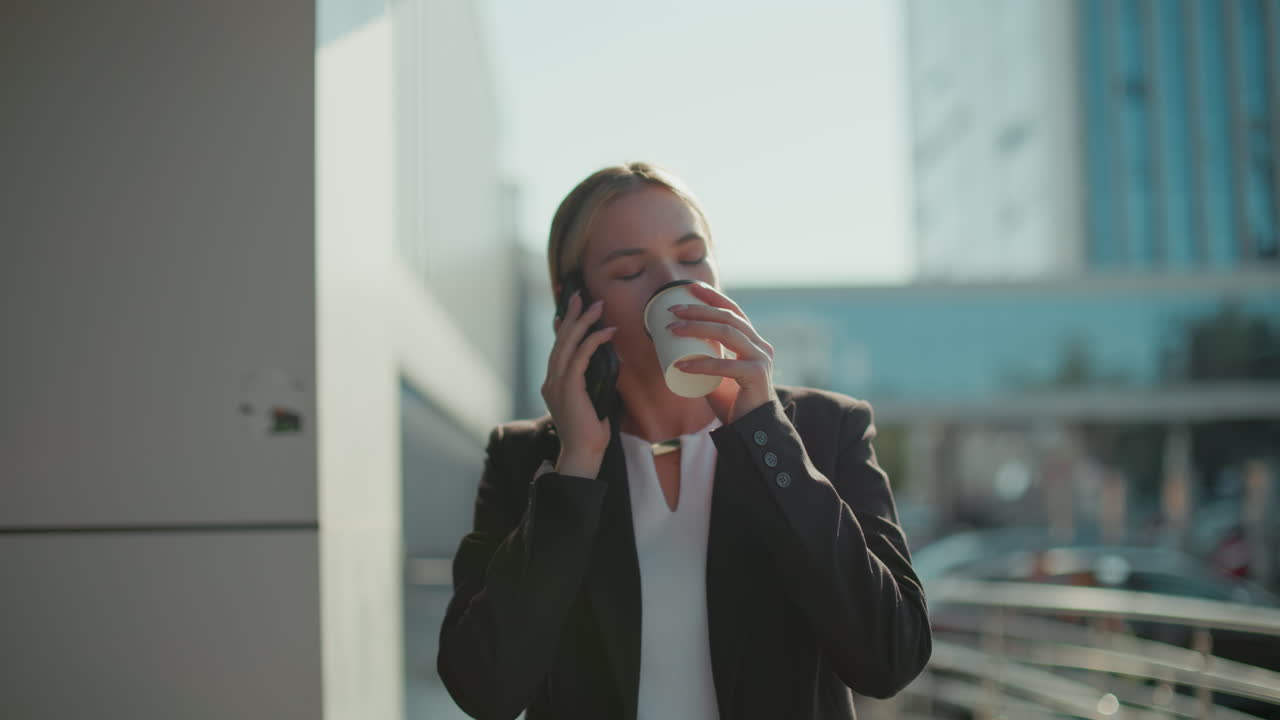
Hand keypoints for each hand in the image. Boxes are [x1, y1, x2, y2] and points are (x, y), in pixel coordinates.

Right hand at [542, 291, 615, 476]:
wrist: (584, 453)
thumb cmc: (591, 433)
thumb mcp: (593, 400)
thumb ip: (595, 381)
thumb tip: (610, 360)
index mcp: (554, 384)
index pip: (558, 348)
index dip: (564, 327)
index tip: (570, 309)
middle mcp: (551, 381)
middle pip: (560, 340)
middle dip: (572, 316)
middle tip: (581, 296)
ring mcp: (557, 384)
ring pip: (568, 344)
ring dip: (583, 322)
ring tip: (596, 306)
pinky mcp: (568, 387)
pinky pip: (580, 357)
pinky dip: (594, 341)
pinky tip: (607, 331)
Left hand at [666, 283, 777, 424]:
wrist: (750, 429)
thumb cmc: (731, 401)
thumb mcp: (717, 373)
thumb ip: (707, 357)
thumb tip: (676, 343)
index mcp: (753, 341)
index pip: (734, 311)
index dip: (714, 297)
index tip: (691, 288)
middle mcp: (761, 346)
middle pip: (729, 318)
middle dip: (700, 309)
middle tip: (674, 310)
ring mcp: (761, 359)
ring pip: (728, 333)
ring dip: (697, 327)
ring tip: (672, 329)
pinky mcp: (756, 375)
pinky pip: (724, 365)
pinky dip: (700, 364)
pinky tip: (680, 365)